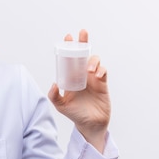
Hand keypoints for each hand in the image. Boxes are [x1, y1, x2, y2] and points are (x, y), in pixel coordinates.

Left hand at [48, 29, 110, 151]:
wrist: (90, 124)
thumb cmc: (75, 114)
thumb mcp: (61, 106)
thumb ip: (54, 96)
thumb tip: (54, 84)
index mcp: (71, 77)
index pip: (70, 59)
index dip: (70, 48)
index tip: (68, 37)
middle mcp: (82, 75)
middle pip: (83, 55)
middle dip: (83, 43)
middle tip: (82, 33)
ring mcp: (93, 78)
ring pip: (95, 61)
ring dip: (92, 61)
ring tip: (89, 70)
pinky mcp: (103, 84)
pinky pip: (104, 71)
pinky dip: (101, 69)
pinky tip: (97, 75)